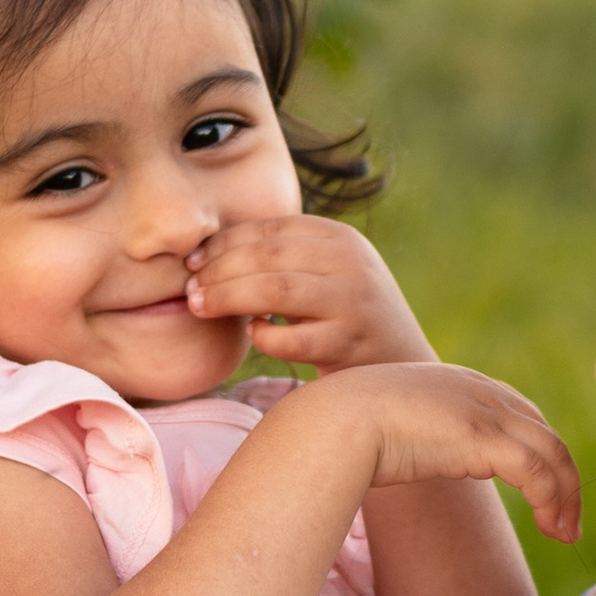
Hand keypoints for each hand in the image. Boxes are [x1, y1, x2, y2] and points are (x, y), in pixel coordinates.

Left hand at [184, 217, 433, 371]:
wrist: (405, 368)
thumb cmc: (348, 319)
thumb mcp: (327, 274)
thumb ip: (284, 258)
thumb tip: (206, 256)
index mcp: (341, 237)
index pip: (271, 227)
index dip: (224, 242)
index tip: (193, 262)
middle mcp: (351, 263)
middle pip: (267, 255)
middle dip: (219, 271)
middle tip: (189, 290)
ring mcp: (354, 302)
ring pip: (274, 290)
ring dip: (228, 298)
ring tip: (201, 308)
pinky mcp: (351, 344)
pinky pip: (290, 339)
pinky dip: (263, 337)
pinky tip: (255, 336)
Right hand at [304, 359, 581, 544]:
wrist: (333, 421)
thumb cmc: (347, 429)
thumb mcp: (395, 424)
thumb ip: (418, 435)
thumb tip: (406, 454)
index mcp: (464, 385)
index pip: (524, 417)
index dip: (542, 456)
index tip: (547, 494)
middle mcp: (483, 392)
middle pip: (546, 434)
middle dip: (565, 480)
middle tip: (568, 522)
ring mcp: (485, 412)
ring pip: (552, 454)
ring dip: (565, 497)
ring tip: (565, 533)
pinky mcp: (483, 438)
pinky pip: (536, 472)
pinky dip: (552, 500)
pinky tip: (550, 526)